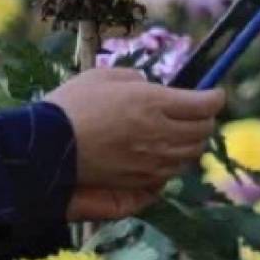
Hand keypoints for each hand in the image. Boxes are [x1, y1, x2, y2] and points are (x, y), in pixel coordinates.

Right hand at [48, 69, 225, 220]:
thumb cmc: (70, 106)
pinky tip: (164, 156)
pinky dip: (173, 164)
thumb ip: (136, 80)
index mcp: (154, 104)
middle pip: (202, 133)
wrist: (43, 149)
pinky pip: (168, 175)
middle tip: (201, 114)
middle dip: (207, 121)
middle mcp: (158, 135)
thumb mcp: (105, 76)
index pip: (204, 105)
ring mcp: (149, 163)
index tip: (215, 94)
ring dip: (192, 144)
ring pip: (189, 157)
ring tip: (184, 134)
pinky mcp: (135, 182)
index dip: (215, 98)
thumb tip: (153, 88)